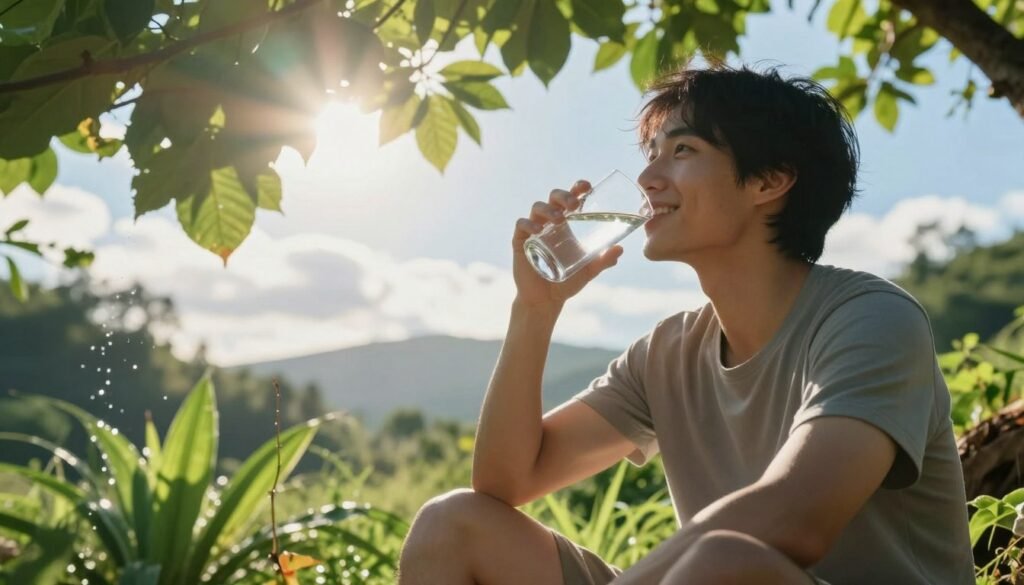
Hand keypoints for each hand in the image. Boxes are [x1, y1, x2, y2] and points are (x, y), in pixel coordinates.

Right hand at [511, 179, 623, 309]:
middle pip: (554, 198)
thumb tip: (620, 249)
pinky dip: (529, 223)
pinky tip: (538, 230)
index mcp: (566, 224)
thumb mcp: (589, 270)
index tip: (586, 186)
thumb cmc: (567, 282)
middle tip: (574, 205)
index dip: (577, 188)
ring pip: (537, 207)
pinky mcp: (521, 241)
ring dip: (548, 209)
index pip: (570, 199)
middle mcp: (549, 223)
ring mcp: (534, 230)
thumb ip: (604, 260)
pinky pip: (522, 225)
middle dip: (563, 196)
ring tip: (560, 220)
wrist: (546, 300)